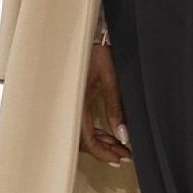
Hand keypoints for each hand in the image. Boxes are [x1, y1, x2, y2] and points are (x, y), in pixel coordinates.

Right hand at [80, 40, 132, 167]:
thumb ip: (116, 109)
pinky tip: (109, 134)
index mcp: (76, 102)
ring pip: (81, 134)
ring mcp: (69, 103)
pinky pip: (81, 123)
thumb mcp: (111, 80)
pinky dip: (95, 132)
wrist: (83, 33)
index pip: (86, 139)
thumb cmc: (97, 51)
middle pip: (82, 141)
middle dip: (104, 151)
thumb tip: (123, 136)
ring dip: (100, 143)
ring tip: (120, 146)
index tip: (119, 158)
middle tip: (124, 155)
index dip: (103, 153)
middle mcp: (69, 105)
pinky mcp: (73, 100)